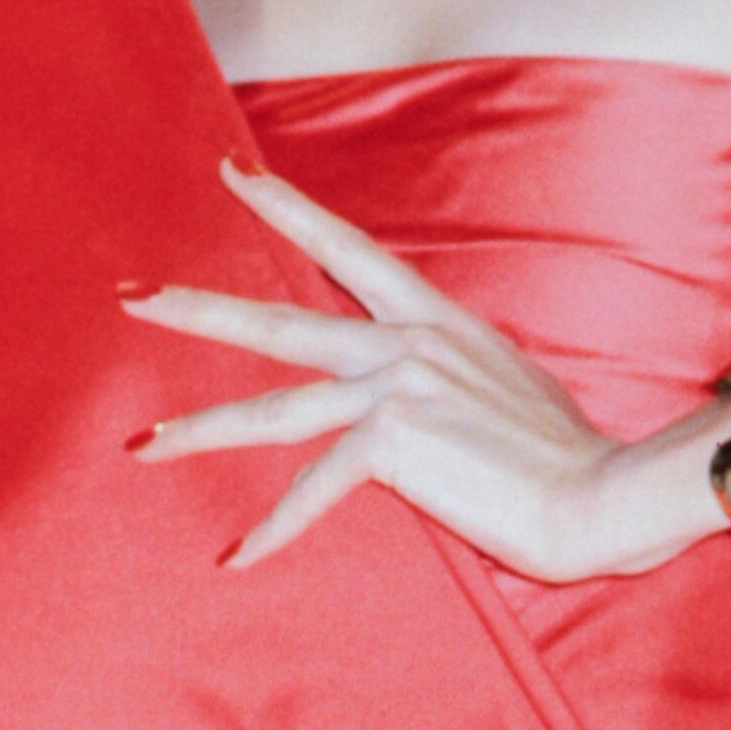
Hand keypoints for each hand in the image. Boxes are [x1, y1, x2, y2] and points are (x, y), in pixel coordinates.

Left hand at [125, 162, 703, 585]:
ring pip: (273, 409)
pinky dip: (276, 530)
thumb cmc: (561, 454)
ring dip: (200, 431)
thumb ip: (447, 376)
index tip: (231, 172)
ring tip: (143, 445)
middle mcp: (405, 343)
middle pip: (279, 322)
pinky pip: (315, 490)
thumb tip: (420, 395)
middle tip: (133, 297)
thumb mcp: (502, 386)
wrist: (597, 491)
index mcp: (431, 320)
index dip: (284, 207)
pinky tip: (238, 557)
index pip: (344, 249)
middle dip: (198, 310)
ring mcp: (396, 389)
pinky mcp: (394, 445)